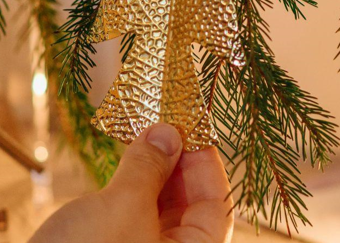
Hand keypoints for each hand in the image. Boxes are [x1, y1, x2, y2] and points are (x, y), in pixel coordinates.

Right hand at [30, 124, 233, 242]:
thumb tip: (167, 133)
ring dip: (155, 171)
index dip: (206, 160)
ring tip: (143, 135)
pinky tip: (126, 161)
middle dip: (179, 162)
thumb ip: (149, 166)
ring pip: (162, 211)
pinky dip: (135, 188)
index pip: (217, 206)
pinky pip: (137, 217)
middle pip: (191, 207)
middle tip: (164, 123)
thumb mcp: (122, 206)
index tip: (190, 124)